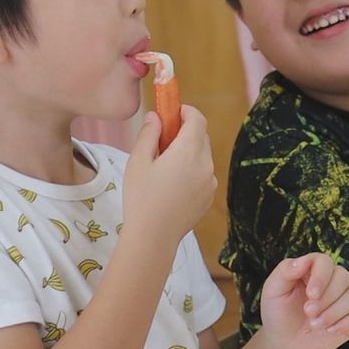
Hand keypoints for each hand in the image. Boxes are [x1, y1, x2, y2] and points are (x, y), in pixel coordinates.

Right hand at [122, 106, 215, 247]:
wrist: (154, 237)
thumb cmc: (142, 198)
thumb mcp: (138, 162)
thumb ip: (149, 134)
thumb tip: (155, 117)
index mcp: (189, 151)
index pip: (197, 119)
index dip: (186, 111)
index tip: (172, 112)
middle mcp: (205, 164)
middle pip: (201, 137)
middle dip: (185, 132)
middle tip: (163, 139)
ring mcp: (210, 181)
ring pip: (203, 156)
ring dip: (189, 152)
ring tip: (165, 166)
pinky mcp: (210, 196)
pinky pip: (204, 174)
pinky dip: (193, 170)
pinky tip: (173, 185)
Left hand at [254, 254, 348, 348]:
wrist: (284, 342)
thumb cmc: (279, 313)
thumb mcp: (273, 290)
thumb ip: (285, 271)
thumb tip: (302, 261)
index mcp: (313, 269)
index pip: (325, 262)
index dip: (321, 276)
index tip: (311, 294)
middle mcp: (332, 280)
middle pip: (343, 276)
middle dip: (326, 297)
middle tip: (308, 312)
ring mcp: (345, 299)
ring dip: (333, 312)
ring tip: (314, 324)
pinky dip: (346, 323)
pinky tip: (330, 330)